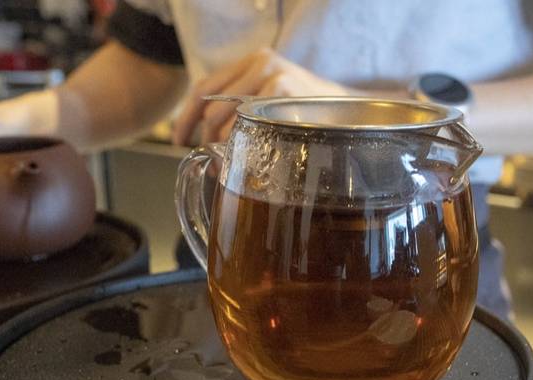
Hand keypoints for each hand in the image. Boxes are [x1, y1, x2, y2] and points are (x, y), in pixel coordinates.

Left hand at [172, 48, 351, 145]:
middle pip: (209, 104)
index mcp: (254, 62)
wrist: (353, 115)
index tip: (180, 139)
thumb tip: (206, 136)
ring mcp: (272, 77)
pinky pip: (243, 125)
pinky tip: (247, 158)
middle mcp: (260, 64)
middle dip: (204, 138)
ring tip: (229, 164)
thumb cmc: (313, 116)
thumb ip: (246, 106)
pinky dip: (239, 145)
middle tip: (209, 159)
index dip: (186, 116)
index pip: (204, 86)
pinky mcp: (282, 91)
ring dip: (220, 146)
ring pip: (223, 119)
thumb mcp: (277, 101)